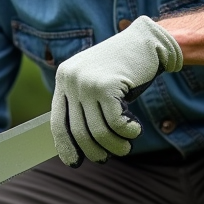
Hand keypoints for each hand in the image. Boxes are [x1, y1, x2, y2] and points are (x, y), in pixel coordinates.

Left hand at [51, 16, 182, 166]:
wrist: (146, 41)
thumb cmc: (123, 68)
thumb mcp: (96, 84)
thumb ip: (84, 106)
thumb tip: (79, 145)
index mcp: (63, 79)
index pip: (56, 122)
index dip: (65, 145)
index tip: (74, 162)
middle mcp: (71, 79)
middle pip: (78, 130)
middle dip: (94, 150)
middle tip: (108, 157)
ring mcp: (87, 82)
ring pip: (98, 130)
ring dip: (114, 145)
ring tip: (125, 147)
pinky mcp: (107, 85)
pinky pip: (115, 123)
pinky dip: (127, 132)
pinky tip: (135, 130)